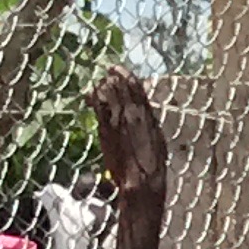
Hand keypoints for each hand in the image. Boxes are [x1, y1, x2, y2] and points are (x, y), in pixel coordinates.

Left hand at [86, 68, 165, 206]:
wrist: (140, 180)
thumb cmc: (153, 164)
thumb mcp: (157, 137)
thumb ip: (149, 120)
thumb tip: (144, 111)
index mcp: (147, 115)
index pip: (136, 86)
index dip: (126, 74)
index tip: (118, 68)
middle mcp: (132, 114)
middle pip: (119, 86)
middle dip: (112, 77)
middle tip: (108, 72)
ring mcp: (117, 120)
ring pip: (106, 93)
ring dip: (103, 86)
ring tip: (100, 83)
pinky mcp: (105, 129)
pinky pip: (98, 106)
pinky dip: (94, 97)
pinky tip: (91, 94)